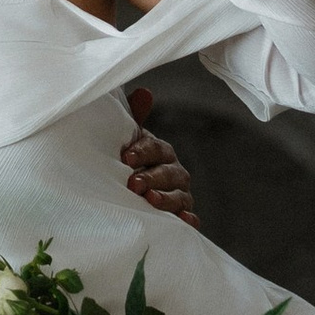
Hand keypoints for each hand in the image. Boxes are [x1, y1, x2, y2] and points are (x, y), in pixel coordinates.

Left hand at [121, 85, 196, 230]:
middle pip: (170, 173)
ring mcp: (180, 194)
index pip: (157, 148)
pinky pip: (190, 219)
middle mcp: (174, 172)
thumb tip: (144, 92)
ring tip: (150, 201)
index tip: (126, 157)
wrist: (125, 194)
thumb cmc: (125, 164)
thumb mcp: (125, 142)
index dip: (143, 152)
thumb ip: (133, 119)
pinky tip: (182, 221)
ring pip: (180, 195)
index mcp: (161, 152)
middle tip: (133, 183)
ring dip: (166, 198)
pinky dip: (187, 221)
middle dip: (152, 177)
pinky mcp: (181, 216)